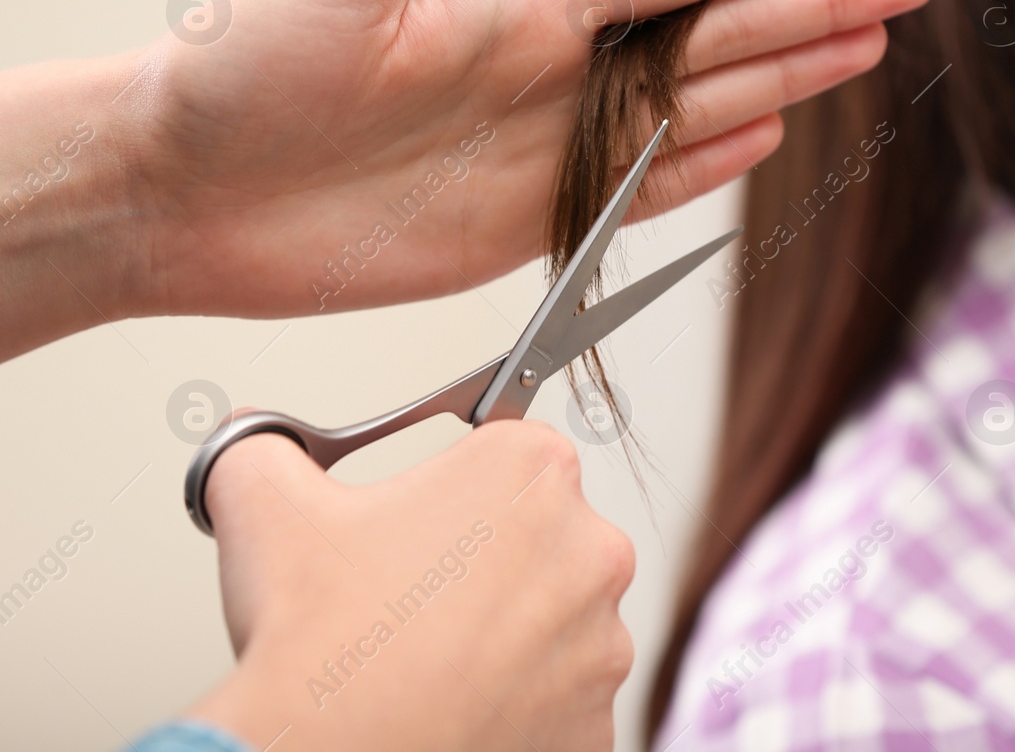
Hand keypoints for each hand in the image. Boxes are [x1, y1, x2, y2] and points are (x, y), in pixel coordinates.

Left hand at [115, 0, 933, 320]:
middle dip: (820, 6)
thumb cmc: (248, 68)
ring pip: (702, 103)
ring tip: (864, 50)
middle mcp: (558, 66)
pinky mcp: (535, 218)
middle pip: (721, 32)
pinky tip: (766, 134)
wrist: (190, 194)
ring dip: (789, 75)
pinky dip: (711, 165)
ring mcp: (554, 144)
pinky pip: (647, 189)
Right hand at [185, 423, 631, 751]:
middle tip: (418, 596)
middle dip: (491, 562)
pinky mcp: (596, 723)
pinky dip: (523, 706)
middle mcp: (590, 549)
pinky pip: (564, 702)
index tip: (423, 521)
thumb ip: (270, 451)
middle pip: (544, 539)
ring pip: (558, 624)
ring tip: (433, 657)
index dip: (455, 490)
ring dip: (511, 636)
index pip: (507, 456)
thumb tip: (256, 446)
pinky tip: (461, 706)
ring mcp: (603, 641)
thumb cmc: (322, 639)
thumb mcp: (268, 505)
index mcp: (532, 470)